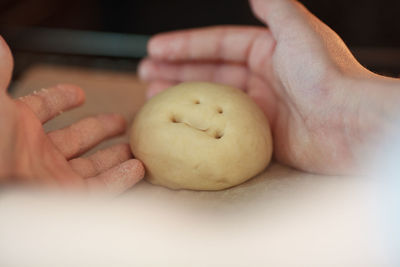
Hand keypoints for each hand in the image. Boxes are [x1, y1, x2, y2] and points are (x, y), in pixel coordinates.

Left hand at [0, 38, 143, 193]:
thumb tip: (0, 44)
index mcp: (19, 127)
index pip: (44, 107)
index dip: (61, 98)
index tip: (80, 93)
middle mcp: (39, 153)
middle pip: (77, 137)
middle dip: (99, 128)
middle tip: (120, 122)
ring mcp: (55, 177)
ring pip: (92, 163)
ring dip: (114, 155)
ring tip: (135, 147)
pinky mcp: (69, 199)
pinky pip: (101, 187)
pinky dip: (121, 178)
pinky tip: (139, 168)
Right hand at [138, 0, 399, 173]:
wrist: (351, 126)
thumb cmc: (328, 76)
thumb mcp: (299, 31)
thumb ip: (276, 9)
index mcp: (268, 51)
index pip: (217, 44)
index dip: (185, 45)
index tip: (153, 48)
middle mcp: (262, 78)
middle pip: (209, 71)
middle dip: (176, 71)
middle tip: (144, 74)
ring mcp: (259, 108)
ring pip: (212, 100)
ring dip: (183, 96)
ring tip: (152, 96)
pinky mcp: (260, 136)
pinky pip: (223, 128)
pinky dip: (202, 126)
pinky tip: (182, 125)